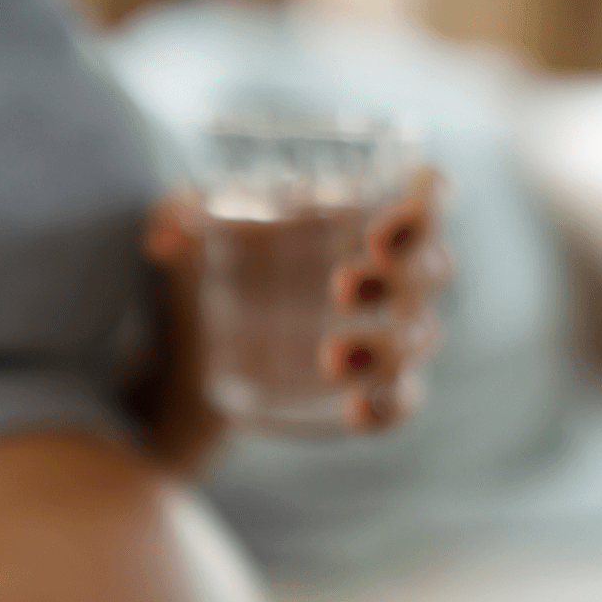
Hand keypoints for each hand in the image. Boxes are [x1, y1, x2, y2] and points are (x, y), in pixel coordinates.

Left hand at [146, 166, 453, 431]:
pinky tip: (358, 409)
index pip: (429, 192)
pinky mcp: (366, 387)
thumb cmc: (208, 260)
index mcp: (360, 213)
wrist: (188, 345)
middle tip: (340, 286)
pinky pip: (403, 399)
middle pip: (435, 266)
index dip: (426, 205)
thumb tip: (166, 239)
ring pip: (422, 335)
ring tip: (330, 356)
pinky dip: (391, 405)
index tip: (379, 232)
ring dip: (387, 345)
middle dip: (402, 276)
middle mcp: (387, 271)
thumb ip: (172, 213)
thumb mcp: (182, 226)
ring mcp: (383, 332)